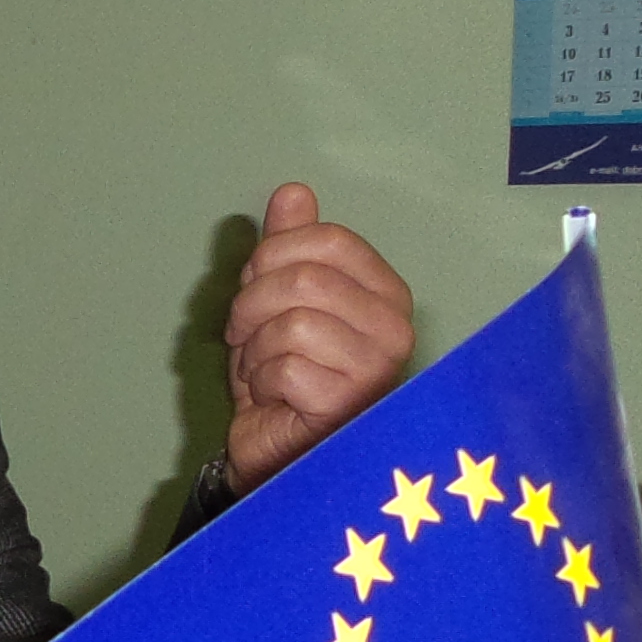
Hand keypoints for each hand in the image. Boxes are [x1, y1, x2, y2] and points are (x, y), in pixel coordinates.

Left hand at [220, 184, 412, 487]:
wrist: (273, 449)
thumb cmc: (283, 376)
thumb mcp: (277, 300)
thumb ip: (289, 246)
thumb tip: (294, 191)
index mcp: (386, 294)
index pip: (332, 240)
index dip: (274, 255)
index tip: (255, 285)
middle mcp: (395, 329)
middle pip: (306, 277)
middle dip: (254, 303)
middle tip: (246, 334)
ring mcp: (377, 370)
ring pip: (292, 322)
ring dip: (255, 349)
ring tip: (264, 371)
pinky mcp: (349, 405)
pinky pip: (284, 367)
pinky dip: (261, 382)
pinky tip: (274, 399)